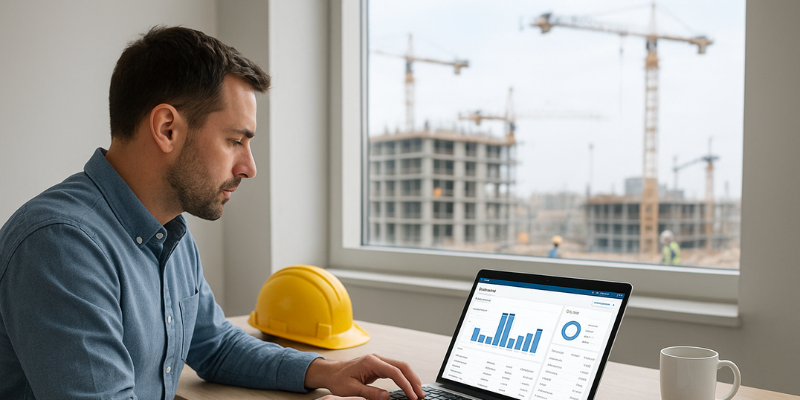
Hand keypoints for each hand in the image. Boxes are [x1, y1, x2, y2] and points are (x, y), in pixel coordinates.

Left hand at [305, 354, 424, 399]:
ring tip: (418, 392)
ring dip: (411, 379)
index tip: (412, 396)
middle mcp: (377, 358)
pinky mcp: (379, 365)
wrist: (331, 372)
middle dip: (413, 381)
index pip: (394, 372)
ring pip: (401, 367)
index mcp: (371, 362)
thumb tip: (387, 397)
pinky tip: (408, 386)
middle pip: (402, 366)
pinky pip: (395, 370)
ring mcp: (378, 361)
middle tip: (420, 395)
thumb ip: (370, 393)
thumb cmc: (338, 380)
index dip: (406, 385)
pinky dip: (404, 378)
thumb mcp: (352, 390)